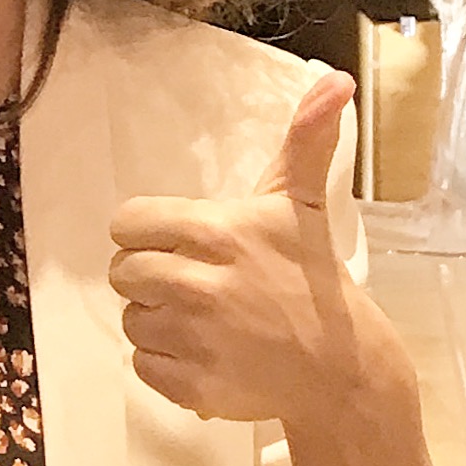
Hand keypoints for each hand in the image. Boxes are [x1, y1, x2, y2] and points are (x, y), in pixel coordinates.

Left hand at [109, 73, 413, 429]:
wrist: (342, 371)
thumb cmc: (314, 278)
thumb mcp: (301, 204)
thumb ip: (306, 139)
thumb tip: (336, 79)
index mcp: (217, 232)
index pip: (128, 223)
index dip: (147, 232)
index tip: (178, 242)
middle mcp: (198, 284)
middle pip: (123, 271)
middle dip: (150, 274)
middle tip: (193, 282)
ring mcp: (193, 339)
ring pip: (130, 318)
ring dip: (156, 319)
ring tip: (203, 320)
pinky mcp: (190, 386)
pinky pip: (141, 365)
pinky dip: (164, 363)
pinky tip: (203, 354)